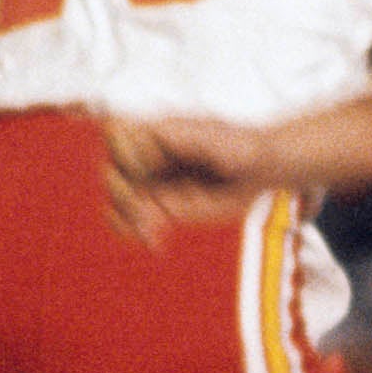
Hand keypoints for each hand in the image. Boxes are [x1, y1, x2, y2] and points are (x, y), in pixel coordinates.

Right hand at [101, 112, 276, 244]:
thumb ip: (183, 138)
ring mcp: (152, 183)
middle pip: (112, 172)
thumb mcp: (216, 138)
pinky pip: (129, 220)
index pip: (116, 134)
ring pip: (116, 200)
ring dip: (127, 218)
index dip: (124, 152)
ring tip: (150, 232)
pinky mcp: (160, 208)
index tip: (147, 166)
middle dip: (125, 194)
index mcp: (156, 131)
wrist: (260, 169)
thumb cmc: (242, 146)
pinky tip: (152, 241)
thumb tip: (155, 135)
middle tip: (149, 211)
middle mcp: (148, 157)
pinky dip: (132, 231)